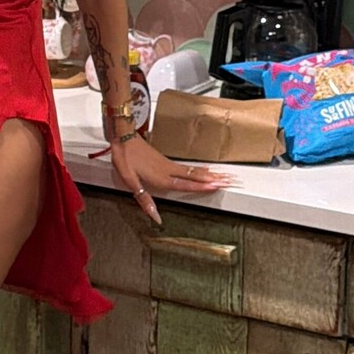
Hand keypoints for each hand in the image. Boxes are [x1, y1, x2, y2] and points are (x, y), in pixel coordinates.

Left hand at [110, 136, 230, 226]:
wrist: (123, 136)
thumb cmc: (125, 158)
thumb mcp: (130, 181)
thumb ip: (144, 200)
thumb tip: (155, 217)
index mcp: (161, 177)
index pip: (186, 184)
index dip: (202, 186)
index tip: (218, 186)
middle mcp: (169, 171)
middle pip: (196, 176)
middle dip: (214, 179)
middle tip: (231, 180)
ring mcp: (169, 164)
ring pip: (194, 171)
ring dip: (210, 174)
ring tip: (224, 176)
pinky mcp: (166, 160)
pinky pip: (188, 167)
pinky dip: (200, 170)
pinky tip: (204, 170)